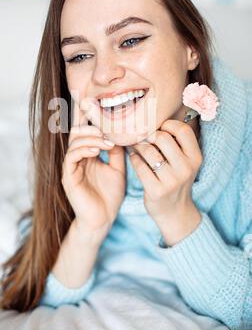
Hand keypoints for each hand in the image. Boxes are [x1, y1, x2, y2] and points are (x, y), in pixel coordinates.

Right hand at [61, 99, 125, 242]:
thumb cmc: (109, 196)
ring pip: (74, 142)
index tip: (85, 95)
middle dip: (89, 123)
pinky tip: (97, 150)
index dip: (83, 113)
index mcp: (87, 154)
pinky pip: (72, 157)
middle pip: (76, 131)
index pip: (84, 130)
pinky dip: (84, 149)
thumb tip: (120, 132)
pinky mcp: (68, 177)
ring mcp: (71, 167)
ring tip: (106, 140)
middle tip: (104, 124)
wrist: (103, 220)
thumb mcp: (118, 168)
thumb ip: (116, 151)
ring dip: (91, 137)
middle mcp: (77, 157)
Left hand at [128, 119, 202, 244]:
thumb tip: (155, 117)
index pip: (182, 130)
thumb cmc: (176, 179)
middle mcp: (186, 168)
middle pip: (162, 138)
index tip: (159, 129)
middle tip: (142, 137)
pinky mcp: (156, 191)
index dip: (168, 125)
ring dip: (138, 146)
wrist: (175, 212)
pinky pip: (139, 166)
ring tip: (135, 145)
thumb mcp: (185, 162)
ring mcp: (172, 181)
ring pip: (149, 151)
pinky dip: (134, 158)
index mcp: (195, 158)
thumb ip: (176, 143)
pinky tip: (134, 157)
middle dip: (149, 135)